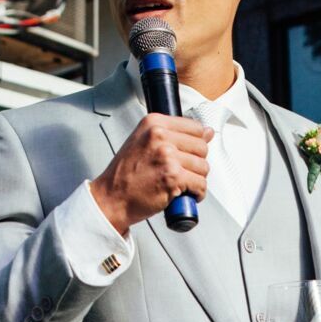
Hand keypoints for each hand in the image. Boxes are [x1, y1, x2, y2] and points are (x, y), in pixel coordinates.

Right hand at [90, 114, 212, 234]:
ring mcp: (167, 156)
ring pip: (203, 167)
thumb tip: (208, 133)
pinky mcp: (173, 177)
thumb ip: (175, 135)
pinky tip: (183, 194)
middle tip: (181, 172)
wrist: (112, 198)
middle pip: (202, 147)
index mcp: (154, 123)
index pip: (196, 127)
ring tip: (180, 184)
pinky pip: (201, 185)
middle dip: (196, 163)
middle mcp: (160, 136)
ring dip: (196, 180)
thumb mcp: (145, 143)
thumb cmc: (126, 174)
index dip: (196, 145)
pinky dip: (196, 194)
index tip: (187, 155)